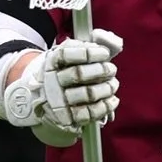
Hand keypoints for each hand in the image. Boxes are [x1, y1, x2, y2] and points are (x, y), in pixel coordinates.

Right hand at [3, 29, 122, 132]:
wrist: (49, 97)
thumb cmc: (68, 71)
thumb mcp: (73, 54)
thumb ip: (90, 46)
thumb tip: (112, 43)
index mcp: (53, 62)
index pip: (68, 54)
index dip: (90, 53)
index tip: (105, 54)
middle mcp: (53, 81)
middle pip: (78, 74)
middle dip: (101, 70)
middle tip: (111, 69)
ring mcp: (60, 101)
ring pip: (87, 94)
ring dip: (106, 89)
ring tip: (113, 84)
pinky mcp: (68, 118)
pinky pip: (90, 113)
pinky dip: (106, 106)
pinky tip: (113, 100)